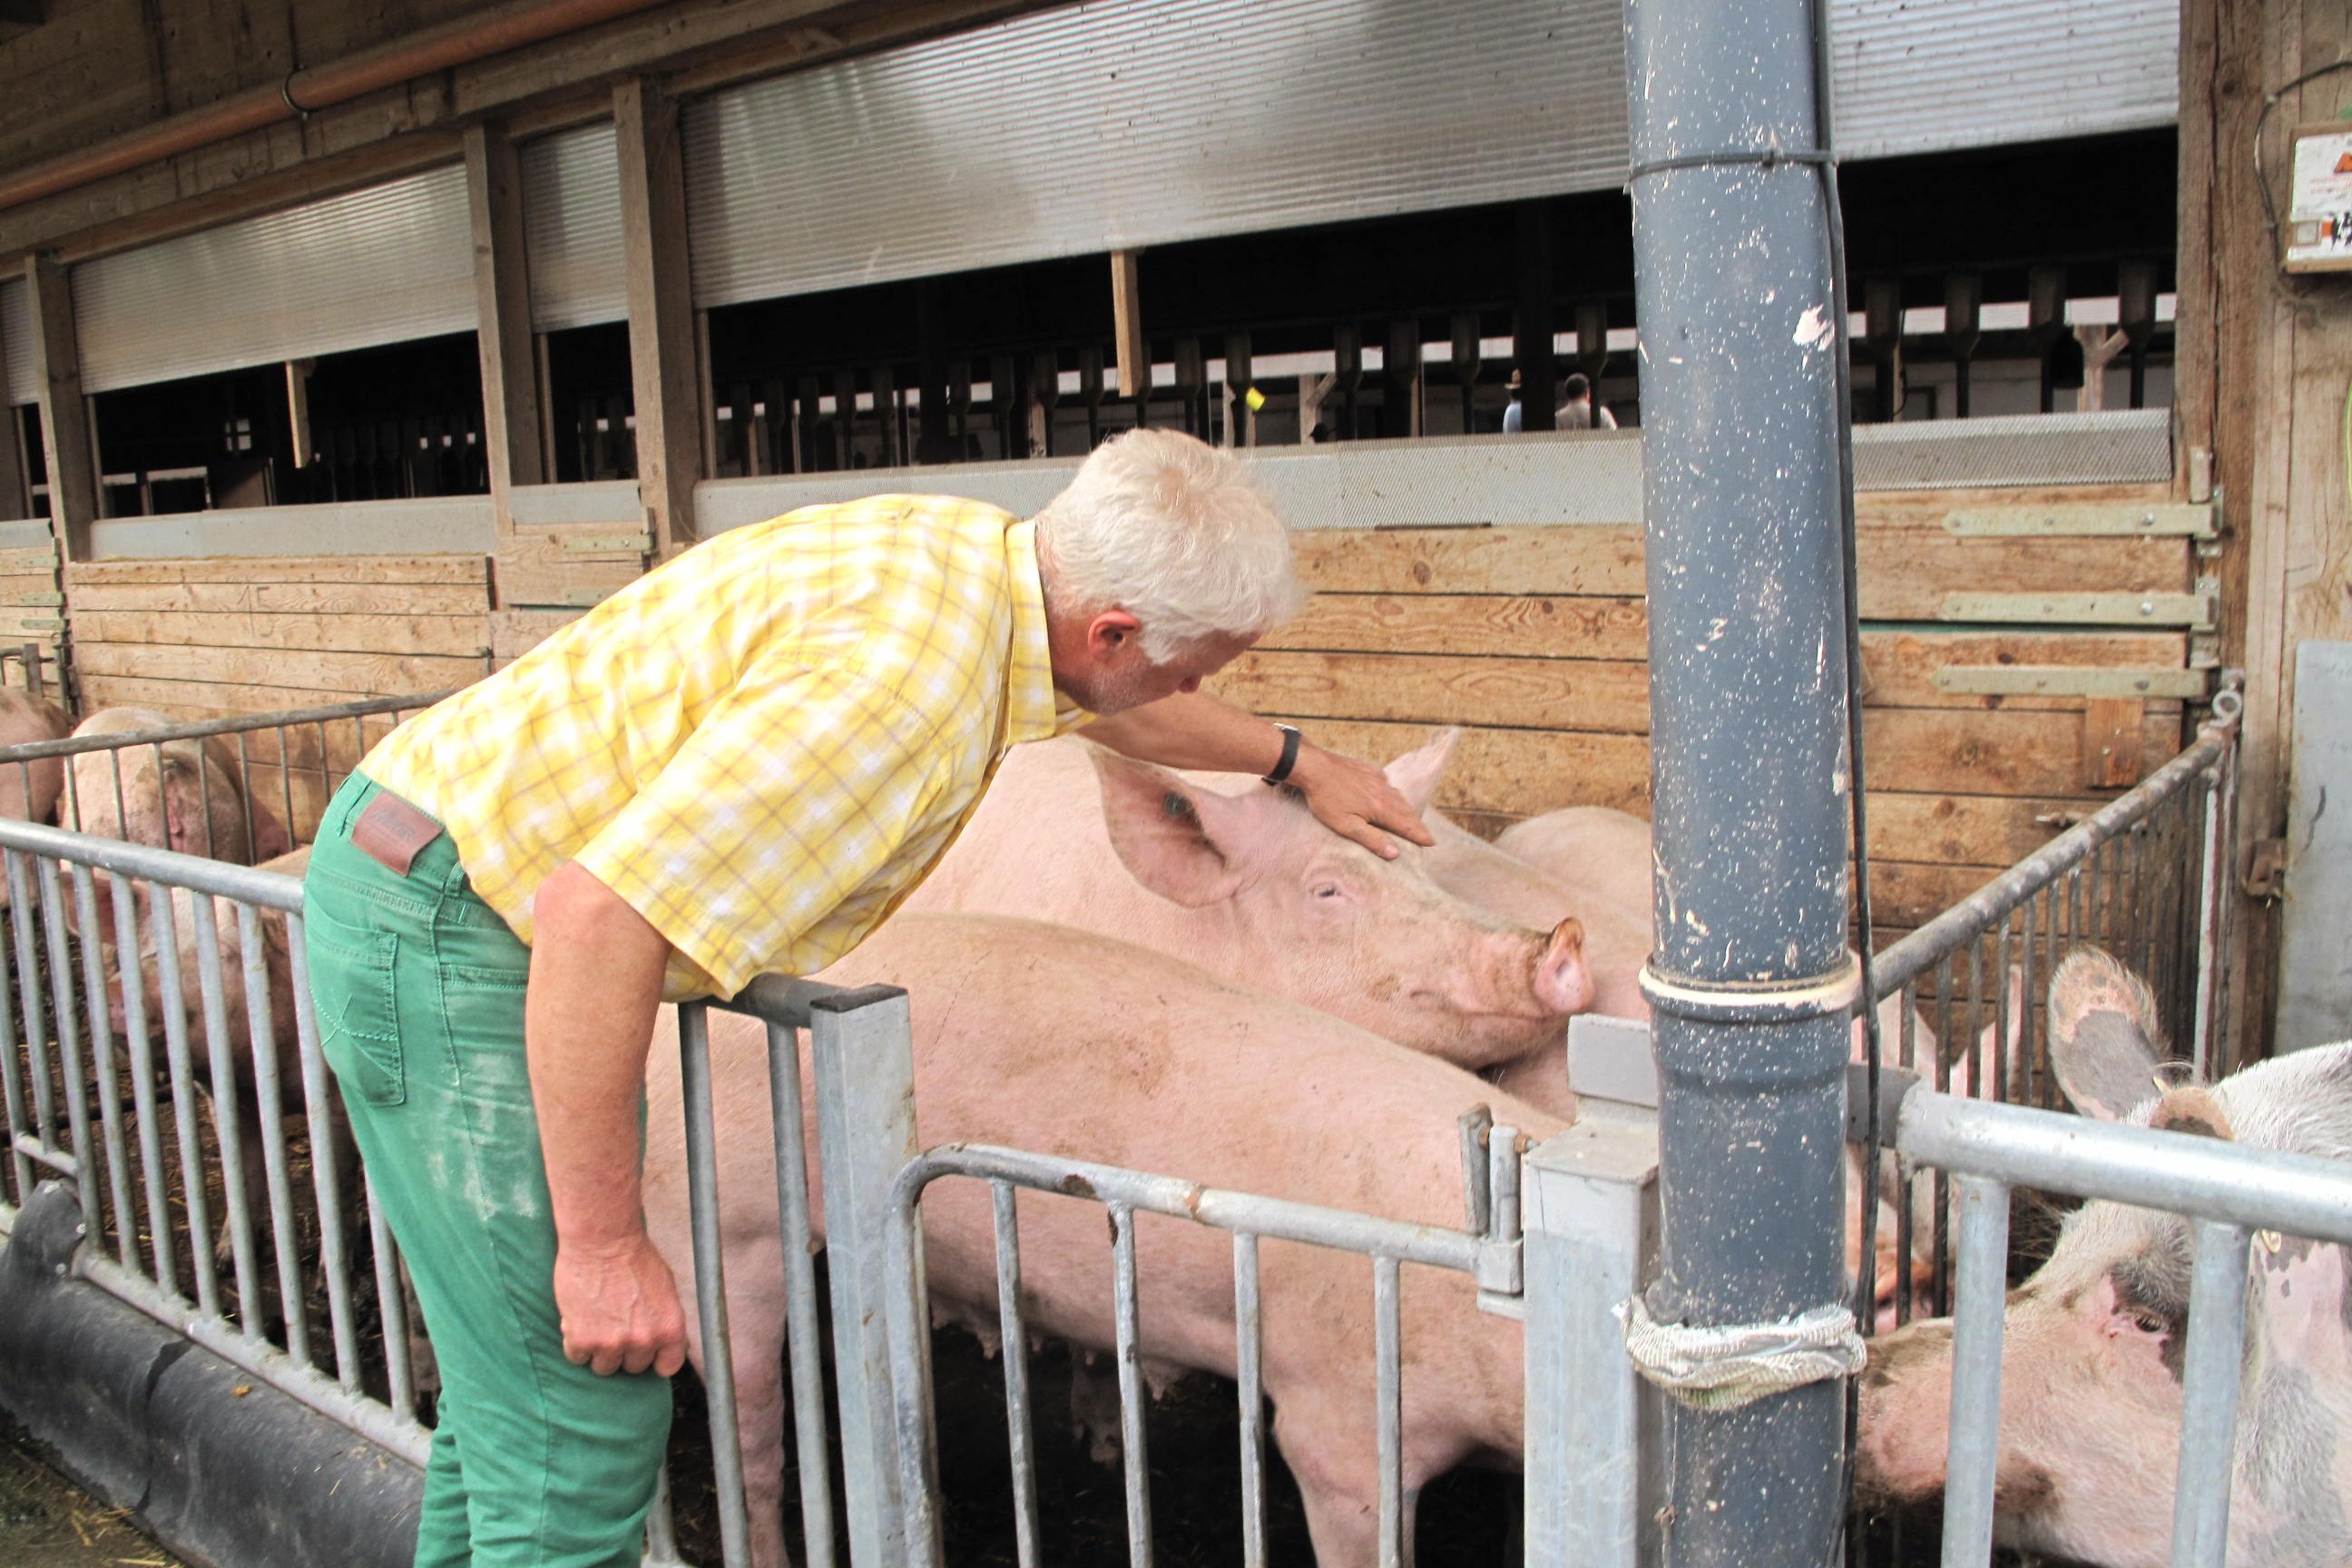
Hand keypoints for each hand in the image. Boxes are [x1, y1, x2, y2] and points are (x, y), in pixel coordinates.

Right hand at [553, 1230, 689, 1376]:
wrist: (603, 1240)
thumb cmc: (634, 1257)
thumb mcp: (666, 1288)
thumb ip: (665, 1320)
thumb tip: (669, 1342)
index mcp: (670, 1328)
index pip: (668, 1367)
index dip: (654, 1359)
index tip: (645, 1351)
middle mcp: (644, 1340)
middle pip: (633, 1367)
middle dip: (624, 1350)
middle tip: (615, 1325)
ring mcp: (612, 1343)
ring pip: (603, 1366)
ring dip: (598, 1349)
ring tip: (596, 1320)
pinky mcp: (582, 1340)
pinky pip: (577, 1357)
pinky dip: (575, 1342)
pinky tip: (579, 1319)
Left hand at [1289, 744, 1435, 857]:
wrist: (1314, 766)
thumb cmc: (1326, 799)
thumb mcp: (1346, 826)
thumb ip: (1372, 839)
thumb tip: (1395, 853)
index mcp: (1380, 807)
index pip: (1406, 825)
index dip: (1420, 835)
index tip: (1432, 842)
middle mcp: (1383, 791)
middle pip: (1406, 810)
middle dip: (1416, 824)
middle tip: (1425, 834)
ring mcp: (1376, 778)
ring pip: (1397, 796)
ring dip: (1406, 809)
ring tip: (1410, 818)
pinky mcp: (1367, 769)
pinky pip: (1386, 783)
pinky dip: (1392, 793)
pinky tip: (1389, 794)